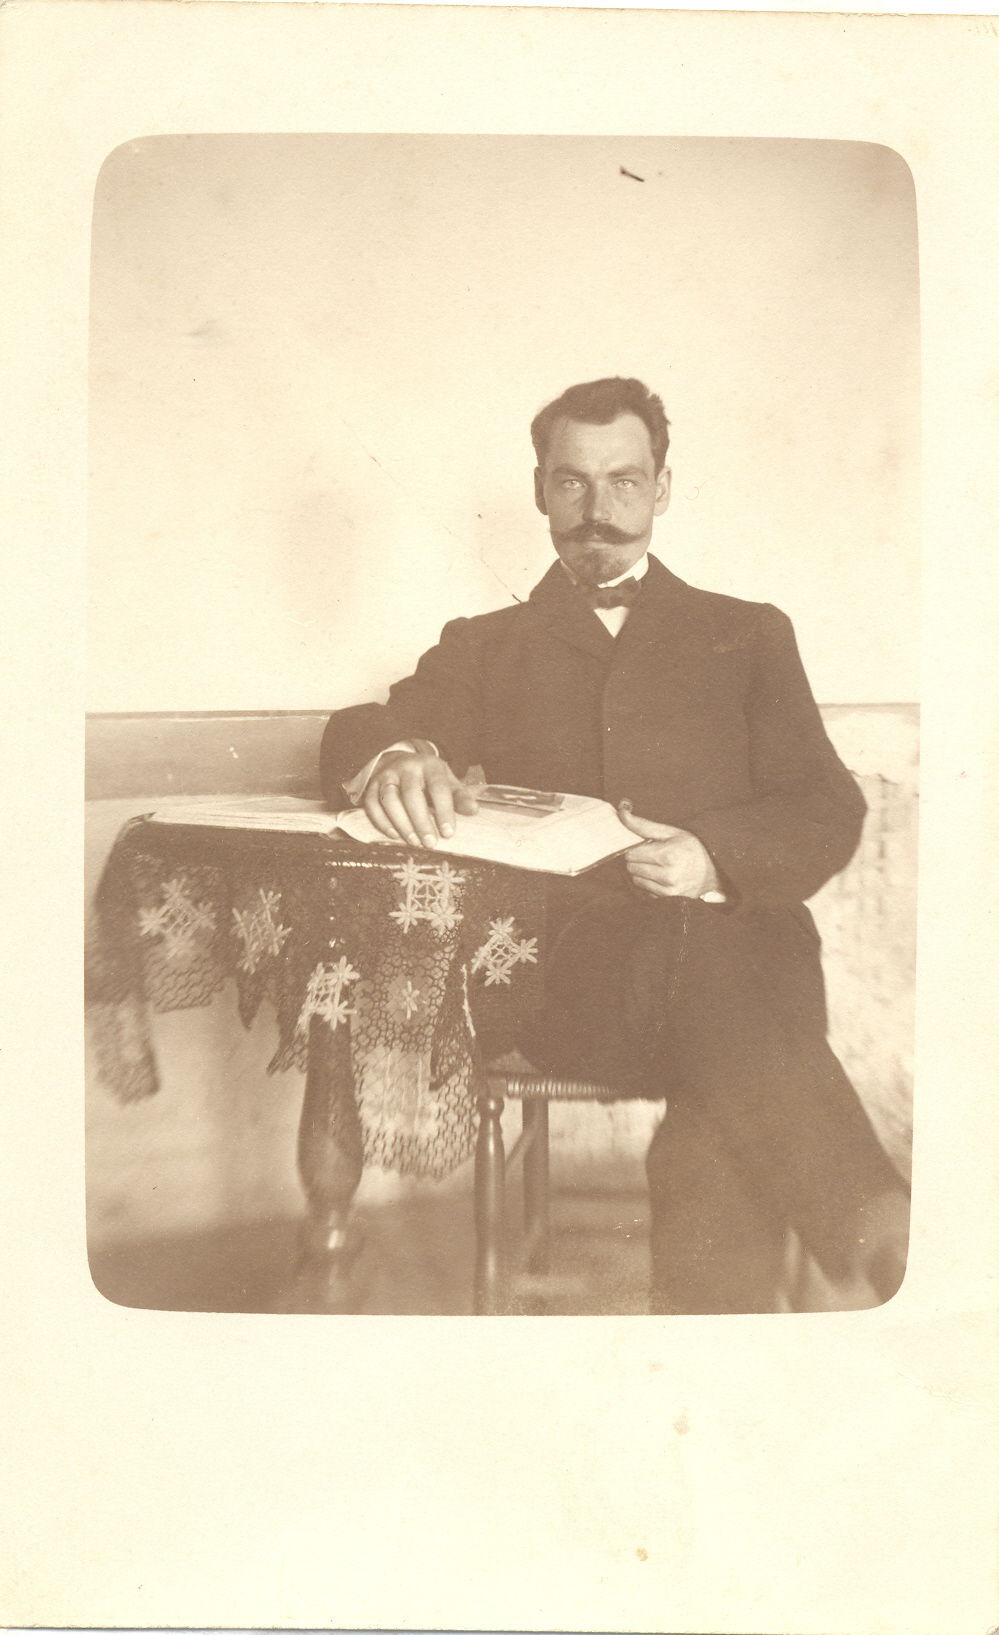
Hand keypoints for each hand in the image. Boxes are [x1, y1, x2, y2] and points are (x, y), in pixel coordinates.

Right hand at [364, 744, 478, 846]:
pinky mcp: (371, 786)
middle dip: (421, 821)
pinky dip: (382, 822)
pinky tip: (394, 836)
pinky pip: (372, 805)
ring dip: (401, 823)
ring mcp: (386, 776)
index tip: (449, 833)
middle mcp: (406, 768)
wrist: (399, 762)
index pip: (438, 787)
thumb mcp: (447, 782)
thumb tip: (473, 811)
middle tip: (430, 843)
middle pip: (411, 794)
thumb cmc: (428, 778)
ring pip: (389, 800)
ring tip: (414, 842)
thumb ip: (460, 797)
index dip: (444, 811)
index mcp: (430, 766)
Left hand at [617, 802, 720, 899]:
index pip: (631, 854)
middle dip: (638, 860)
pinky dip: (649, 884)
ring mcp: (668, 890)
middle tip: (653, 856)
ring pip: (636, 880)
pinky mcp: (667, 900)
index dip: (636, 849)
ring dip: (642, 873)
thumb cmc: (692, 849)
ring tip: (658, 867)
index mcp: (667, 855)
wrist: (715, 874)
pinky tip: (662, 878)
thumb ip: (644, 825)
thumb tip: (622, 812)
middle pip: (631, 868)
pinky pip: (645, 891)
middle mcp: (667, 875)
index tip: (646, 847)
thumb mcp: (672, 832)